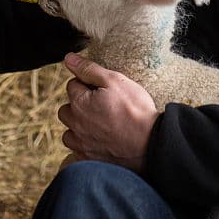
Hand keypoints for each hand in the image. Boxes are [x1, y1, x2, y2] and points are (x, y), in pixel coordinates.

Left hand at [57, 52, 158, 173]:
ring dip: (77, 126)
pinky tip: (98, 141)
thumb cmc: (135, 110)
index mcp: (79, 103)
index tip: (103, 89)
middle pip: (67, 108)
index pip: (72, 85)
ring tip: (98, 124)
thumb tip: (69, 58)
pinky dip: (83, 145)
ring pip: (69, 132)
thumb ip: (89, 69)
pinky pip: (77, 151)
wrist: (151, 143)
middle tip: (100, 105)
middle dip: (78, 104)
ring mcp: (82, 144)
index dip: (88, 83)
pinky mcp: (90, 159)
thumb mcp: (114, 81)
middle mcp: (76, 124)